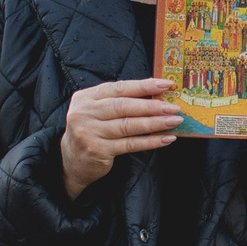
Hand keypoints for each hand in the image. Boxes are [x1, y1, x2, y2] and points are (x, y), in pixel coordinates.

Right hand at [62, 79, 184, 199]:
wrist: (72, 160)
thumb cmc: (93, 130)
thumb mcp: (99, 111)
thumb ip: (121, 100)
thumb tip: (157, 92)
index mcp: (87, 97)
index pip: (119, 88)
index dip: (144, 86)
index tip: (166, 84)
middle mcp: (85, 113)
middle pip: (124, 106)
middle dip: (152, 106)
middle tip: (174, 107)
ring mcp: (89, 132)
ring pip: (128, 126)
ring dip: (155, 123)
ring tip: (174, 121)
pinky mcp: (97, 150)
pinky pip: (130, 144)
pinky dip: (150, 141)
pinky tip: (166, 138)